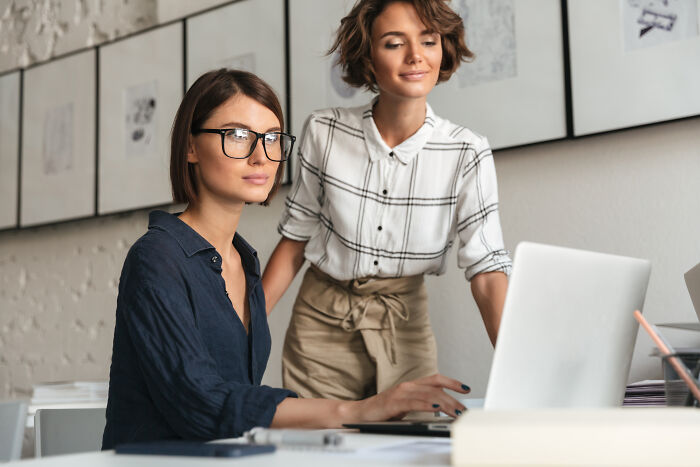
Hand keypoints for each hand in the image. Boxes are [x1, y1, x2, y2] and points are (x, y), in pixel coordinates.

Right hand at [354, 374, 469, 421]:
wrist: (360, 414)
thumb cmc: (382, 412)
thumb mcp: (405, 407)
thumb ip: (420, 405)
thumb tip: (440, 410)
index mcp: (411, 386)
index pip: (435, 380)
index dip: (452, 382)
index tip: (466, 388)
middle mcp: (407, 386)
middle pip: (436, 389)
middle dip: (453, 399)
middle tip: (465, 410)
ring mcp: (400, 393)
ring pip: (428, 395)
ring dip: (446, 403)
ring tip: (457, 411)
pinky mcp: (394, 402)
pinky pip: (414, 402)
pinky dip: (427, 404)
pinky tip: (437, 407)